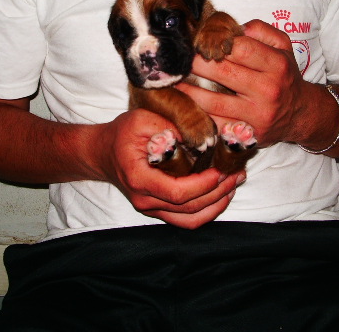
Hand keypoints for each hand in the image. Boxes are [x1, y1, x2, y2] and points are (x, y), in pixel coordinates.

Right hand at [98, 108, 244, 228]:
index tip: (220, 170)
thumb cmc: (121, 134)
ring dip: (216, 204)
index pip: (178, 192)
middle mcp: (145, 200)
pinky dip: (206, 210)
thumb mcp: (142, 119)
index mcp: (140, 179)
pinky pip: (185, 219)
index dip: (204, 185)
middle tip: (237, 174)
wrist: (101, 152)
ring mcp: (151, 208)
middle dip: (218, 192)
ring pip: (190, 219)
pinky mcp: (157, 209)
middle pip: (189, 208)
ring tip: (234, 184)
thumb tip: (200, 135)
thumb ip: (169, 126)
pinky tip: (220, 195)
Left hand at [177, 19, 313, 146]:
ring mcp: (256, 114)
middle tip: (176, 58)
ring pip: (213, 100)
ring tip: (171, 80)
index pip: (241, 48)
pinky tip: (182, 104)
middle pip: (223, 72)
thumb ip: (261, 30)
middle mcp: (268, 89)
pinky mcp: (247, 134)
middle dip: (195, 63)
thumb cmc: (284, 76)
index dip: (216, 43)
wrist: (300, 114)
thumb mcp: (283, 47)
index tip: (197, 41)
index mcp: (276, 64)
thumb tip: (235, 27)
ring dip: (187, 90)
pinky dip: (197, 113)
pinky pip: (215, 122)